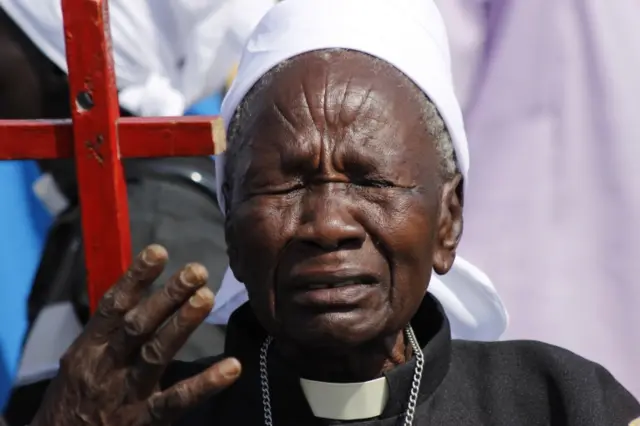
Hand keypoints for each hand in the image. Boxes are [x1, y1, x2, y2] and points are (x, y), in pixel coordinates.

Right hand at [31, 245, 241, 425]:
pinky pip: (176, 401)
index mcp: (88, 348)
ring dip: (181, 324)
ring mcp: (125, 394)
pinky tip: (231, 367)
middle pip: (137, 325)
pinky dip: (205, 384)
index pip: (112, 306)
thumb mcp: (80, 363)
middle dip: (167, 296)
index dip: (135, 278)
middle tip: (197, 271)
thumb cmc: (72, 401)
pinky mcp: (142, 421)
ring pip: (155, 354)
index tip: (158, 251)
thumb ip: (108, 334)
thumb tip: (138, 295)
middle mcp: (105, 367)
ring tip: (206, 298)